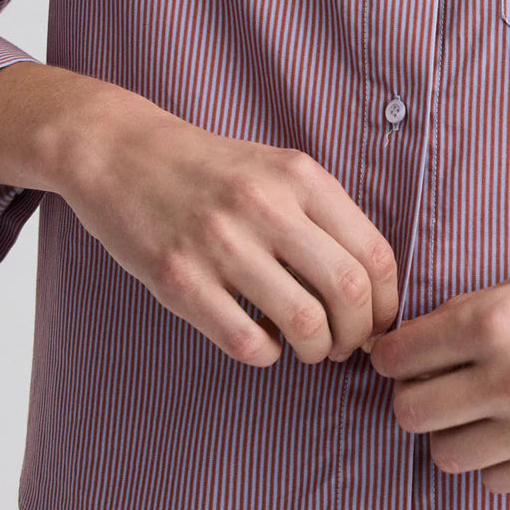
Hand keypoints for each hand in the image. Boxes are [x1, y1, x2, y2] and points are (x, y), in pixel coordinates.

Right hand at [58, 94, 398, 366]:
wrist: (121, 154)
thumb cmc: (211, 171)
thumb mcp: (278, 170)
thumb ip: (325, 216)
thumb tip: (373, 289)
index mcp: (300, 177)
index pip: (374, 253)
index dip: (388, 302)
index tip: (380, 322)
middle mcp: (265, 206)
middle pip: (348, 291)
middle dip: (359, 333)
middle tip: (347, 344)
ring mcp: (220, 243)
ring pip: (303, 321)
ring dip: (316, 349)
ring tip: (309, 347)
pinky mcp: (179, 279)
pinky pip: (246, 342)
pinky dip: (266, 355)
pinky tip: (262, 342)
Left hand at [365, 234, 509, 493]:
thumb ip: (472, 312)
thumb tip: (416, 342)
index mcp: (494, 319)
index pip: (399, 358)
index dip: (390, 356)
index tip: (397, 357)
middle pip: (411, 413)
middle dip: (413, 395)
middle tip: (432, 384)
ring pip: (447, 455)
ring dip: (452, 431)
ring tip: (476, 409)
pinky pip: (497, 478)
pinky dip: (497, 456)